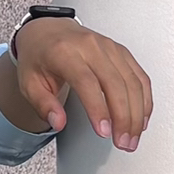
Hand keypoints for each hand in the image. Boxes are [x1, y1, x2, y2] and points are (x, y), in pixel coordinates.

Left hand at [0, 17, 152, 150]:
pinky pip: (140, 76)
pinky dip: (144, 99)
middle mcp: (91, 47)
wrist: (48, 30)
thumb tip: (58, 123)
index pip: (87, 82)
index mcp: (65, 53)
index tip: (104, 132)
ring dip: (137, 113)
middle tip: (123, 142)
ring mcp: (110, 48)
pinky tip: (141, 118)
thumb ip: (43, 105)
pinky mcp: (121, 52)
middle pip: (116, 84)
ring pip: (133, 81)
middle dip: (123, 117)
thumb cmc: (39, 56)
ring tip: (132, 138)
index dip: (98, 109)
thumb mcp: (28, 82)